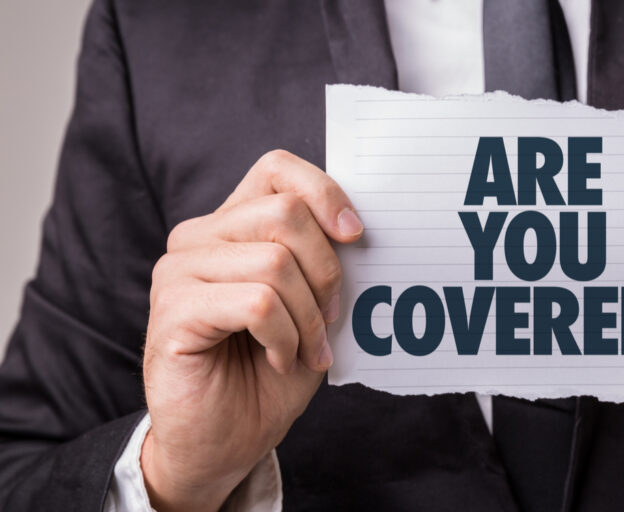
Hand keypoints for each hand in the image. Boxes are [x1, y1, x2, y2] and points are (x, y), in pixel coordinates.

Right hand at [141, 150, 362, 511]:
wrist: (226, 441)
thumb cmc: (269, 372)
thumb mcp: (311, 307)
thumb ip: (322, 260)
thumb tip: (357, 227)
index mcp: (232, 225)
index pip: (277, 169)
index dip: (325, 192)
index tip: (356, 236)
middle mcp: (198, 237)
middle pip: (286, 213)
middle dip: (327, 272)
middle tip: (329, 320)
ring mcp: (179, 271)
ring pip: (275, 262)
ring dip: (307, 317)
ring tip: (304, 349)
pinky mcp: (173, 311)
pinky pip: (257, 303)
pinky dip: (284, 337)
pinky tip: (277, 358)